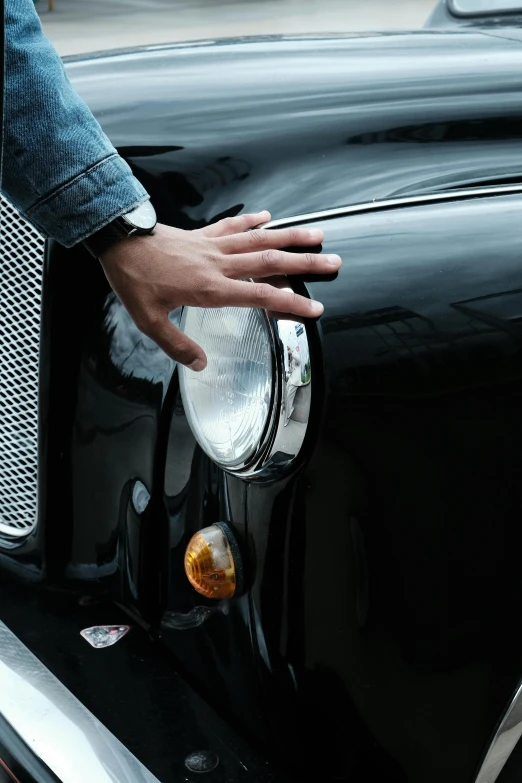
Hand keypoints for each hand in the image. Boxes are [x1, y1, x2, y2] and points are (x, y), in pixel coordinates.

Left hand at [99, 211, 340, 369]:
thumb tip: (200, 364)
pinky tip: (269, 217)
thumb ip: (177, 345)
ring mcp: (213, 246)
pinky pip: (233, 225)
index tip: (314, 309)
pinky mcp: (203, 235)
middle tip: (333, 262)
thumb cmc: (133, 280)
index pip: (261, 296)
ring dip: (290, 237)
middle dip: (305, 263)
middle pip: (271, 262)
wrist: (117, 241)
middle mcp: (218, 264)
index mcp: (210, 288)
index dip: (291, 303)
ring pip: (259, 239)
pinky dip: (253, 220)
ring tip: (317, 235)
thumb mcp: (149, 321)